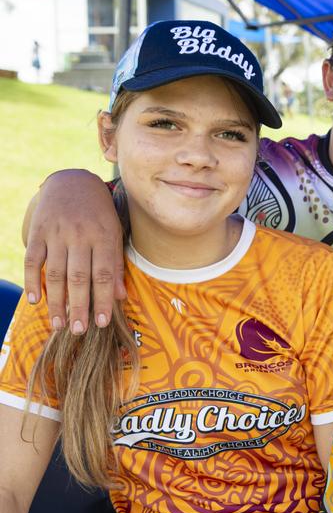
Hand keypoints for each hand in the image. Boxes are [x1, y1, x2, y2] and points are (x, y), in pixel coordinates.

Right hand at [23, 170, 125, 332]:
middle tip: (79, 331)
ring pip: (55, 273)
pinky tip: (35, 300)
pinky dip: (32, 281)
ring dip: (56, 301)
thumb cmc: (99, 214)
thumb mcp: (114, 234)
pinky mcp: (38, 232)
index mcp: (103, 237)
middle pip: (79, 277)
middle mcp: (80, 236)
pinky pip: (32, 259)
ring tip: (59, 324)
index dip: (102, 300)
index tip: (101, 323)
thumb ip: (115, 264)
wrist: (72, 182)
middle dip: (79, 306)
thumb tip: (120, 297)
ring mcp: (57, 233)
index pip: (104, 275)